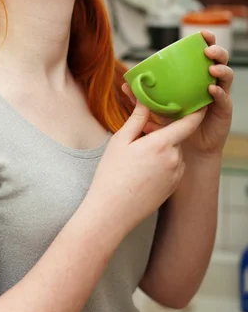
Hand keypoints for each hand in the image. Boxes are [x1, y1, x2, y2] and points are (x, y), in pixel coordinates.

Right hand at [87, 103, 206, 235]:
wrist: (113, 210)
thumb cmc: (112, 174)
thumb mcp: (121, 141)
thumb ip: (137, 119)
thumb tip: (145, 101)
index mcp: (161, 144)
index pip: (188, 123)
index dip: (195, 112)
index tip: (198, 103)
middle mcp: (174, 159)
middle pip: (175, 138)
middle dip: (162, 134)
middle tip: (140, 138)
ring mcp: (175, 174)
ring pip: (173, 153)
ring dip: (162, 150)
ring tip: (137, 160)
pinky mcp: (173, 187)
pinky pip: (172, 168)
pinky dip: (162, 165)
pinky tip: (142, 172)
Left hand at [121, 30, 233, 156]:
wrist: (186, 149)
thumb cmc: (173, 126)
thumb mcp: (156, 110)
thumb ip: (142, 99)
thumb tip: (124, 87)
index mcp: (196, 77)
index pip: (203, 55)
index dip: (206, 42)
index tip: (200, 34)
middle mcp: (210, 83)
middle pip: (219, 61)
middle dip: (216, 51)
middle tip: (208, 49)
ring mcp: (219, 96)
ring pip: (226, 76)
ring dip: (220, 69)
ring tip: (212, 68)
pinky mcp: (223, 111)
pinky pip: (225, 99)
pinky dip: (219, 93)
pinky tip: (212, 90)